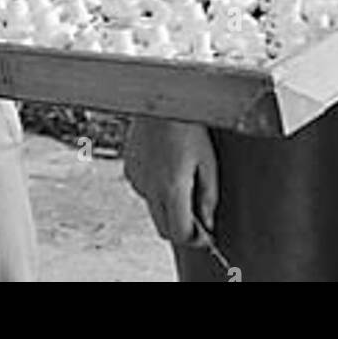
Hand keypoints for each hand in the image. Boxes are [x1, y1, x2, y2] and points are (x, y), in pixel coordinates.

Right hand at [123, 117, 217, 247]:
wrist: (161, 99)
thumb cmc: (188, 125)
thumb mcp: (208, 161)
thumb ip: (209, 197)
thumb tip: (207, 222)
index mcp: (171, 188)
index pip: (179, 234)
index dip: (195, 239)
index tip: (206, 235)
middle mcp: (149, 188)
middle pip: (163, 228)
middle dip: (181, 227)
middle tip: (198, 215)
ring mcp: (136, 178)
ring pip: (153, 208)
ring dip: (167, 205)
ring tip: (181, 177)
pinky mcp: (129, 168)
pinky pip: (144, 189)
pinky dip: (156, 187)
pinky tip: (166, 165)